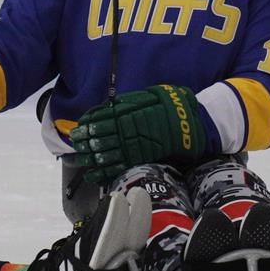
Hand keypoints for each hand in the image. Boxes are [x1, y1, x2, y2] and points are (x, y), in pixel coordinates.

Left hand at [70, 84, 205, 183]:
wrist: (194, 124)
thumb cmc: (172, 106)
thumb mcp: (149, 95)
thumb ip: (127, 102)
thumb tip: (108, 106)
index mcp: (128, 113)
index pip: (99, 120)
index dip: (86, 125)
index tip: (77, 128)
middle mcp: (128, 130)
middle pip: (98, 138)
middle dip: (83, 142)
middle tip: (74, 143)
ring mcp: (134, 146)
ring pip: (104, 154)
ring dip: (88, 158)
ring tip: (76, 159)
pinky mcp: (140, 159)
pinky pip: (118, 167)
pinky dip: (103, 173)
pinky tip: (91, 175)